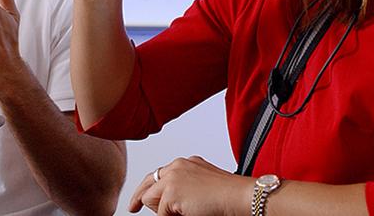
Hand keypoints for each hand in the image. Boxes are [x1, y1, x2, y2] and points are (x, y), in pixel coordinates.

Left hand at [130, 156, 252, 215]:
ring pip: (150, 199)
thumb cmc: (229, 195)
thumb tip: (168, 202)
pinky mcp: (171, 191)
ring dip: (162, 211)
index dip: (147, 188)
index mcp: (186, 163)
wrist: (240, 196)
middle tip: (133, 209)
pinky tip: (188, 214)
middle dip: (141, 198)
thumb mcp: (202, 185)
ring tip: (186, 212)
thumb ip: (184, 187)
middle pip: (148, 183)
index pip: (159, 174)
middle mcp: (177, 166)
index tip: (138, 200)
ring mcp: (173, 177)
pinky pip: (161, 213)